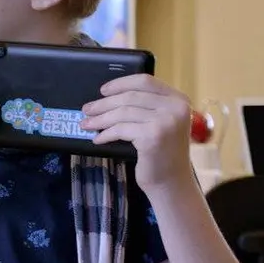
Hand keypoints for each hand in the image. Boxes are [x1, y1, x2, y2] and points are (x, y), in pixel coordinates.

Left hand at [80, 73, 192, 190]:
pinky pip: (121, 129)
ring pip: (123, 113)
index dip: (121, 84)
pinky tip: (97, 139)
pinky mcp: (153, 136)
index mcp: (178, 100)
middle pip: (130, 97)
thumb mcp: (158, 123)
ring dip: (100, 119)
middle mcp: (176, 108)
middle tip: (86, 110)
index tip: (102, 90)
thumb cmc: (160, 153)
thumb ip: (145, 107)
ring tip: (86, 124)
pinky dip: (106, 134)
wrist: (171, 181)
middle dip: (104, 104)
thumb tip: (107, 97)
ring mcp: (166, 121)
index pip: (145, 81)